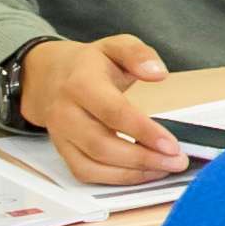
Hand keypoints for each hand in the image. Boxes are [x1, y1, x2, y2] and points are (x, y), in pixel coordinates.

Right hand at [21, 35, 187, 184]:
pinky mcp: (61, 150)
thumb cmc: (89, 64)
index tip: (172, 145)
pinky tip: (142, 173)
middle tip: (176, 162)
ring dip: (131, 173)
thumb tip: (158, 73)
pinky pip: (85, 173)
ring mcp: (60, 134)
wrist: (48, 76)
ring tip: (164, 169)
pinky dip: (114, 179)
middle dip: (143, 158)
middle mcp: (65, 111)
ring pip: (92, 164)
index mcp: (81, 83)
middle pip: (102, 144)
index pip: (113, 112)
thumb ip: (138, 54)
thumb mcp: (116, 46)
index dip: (143, 131)